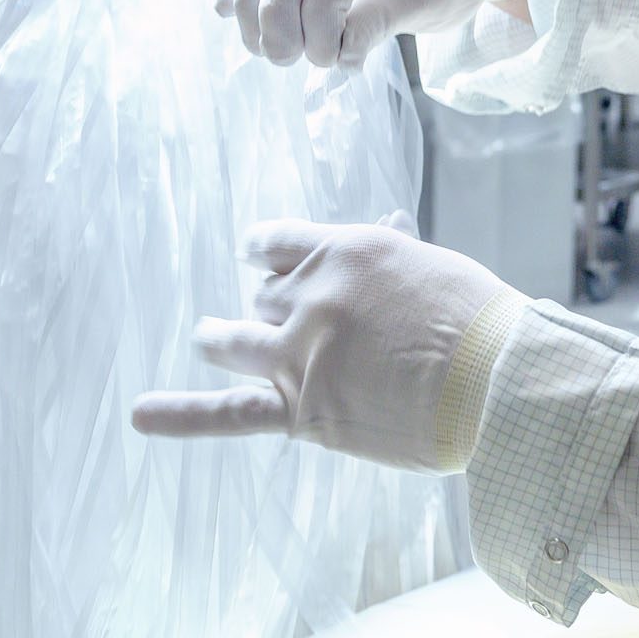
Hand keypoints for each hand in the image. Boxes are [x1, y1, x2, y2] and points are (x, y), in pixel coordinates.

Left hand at [131, 213, 515, 471]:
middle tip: (295, 325)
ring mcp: (300, 354)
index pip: (277, 244)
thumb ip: (397, 251)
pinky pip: (227, 413)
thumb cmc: (484, 324)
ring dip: (219, 338)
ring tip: (207, 338)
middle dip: (272, 307)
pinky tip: (141, 416)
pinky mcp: (301, 409)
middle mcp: (313, 296)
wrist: (497, 384)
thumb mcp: (437, 268)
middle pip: (263, 297)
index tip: (262, 260)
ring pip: (235, 341)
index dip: (267, 255)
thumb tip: (386, 221)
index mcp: (346, 251)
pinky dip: (180, 415)